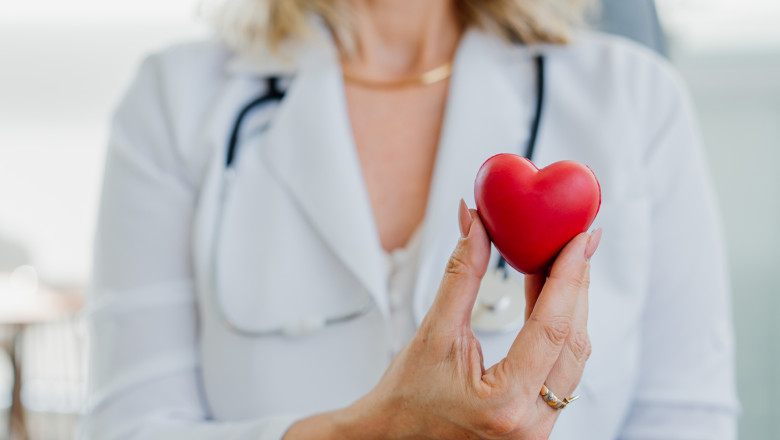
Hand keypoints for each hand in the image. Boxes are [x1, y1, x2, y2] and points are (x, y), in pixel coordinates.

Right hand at [284, 200, 600, 439]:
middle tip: (578, 241)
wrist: (395, 436)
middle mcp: (531, 423)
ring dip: (571, 306)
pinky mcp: (538, 421)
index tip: (580, 239)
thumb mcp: (432, 332)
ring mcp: (539, 427)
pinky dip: (559, 329)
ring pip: (574, 356)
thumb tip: (476, 225)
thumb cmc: (407, 397)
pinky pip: (562, 368)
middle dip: (577, 284)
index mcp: (504, 402)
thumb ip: (462, 276)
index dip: (569, 276)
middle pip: (573, 340)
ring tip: (563, 262)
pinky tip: (549, 297)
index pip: (551, 327)